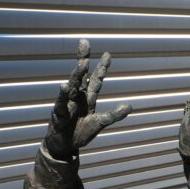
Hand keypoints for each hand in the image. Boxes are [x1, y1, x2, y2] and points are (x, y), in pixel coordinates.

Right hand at [44, 38, 131, 159]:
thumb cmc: (80, 132)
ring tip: (82, 64)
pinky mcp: (59, 114)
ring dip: (77, 75)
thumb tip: (129, 106)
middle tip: (85, 42)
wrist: (64, 145)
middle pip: (81, 76)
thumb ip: (113, 115)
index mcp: (87, 99)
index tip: (107, 54)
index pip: (95, 80)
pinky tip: (64, 86)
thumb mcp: (100, 123)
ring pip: (72, 86)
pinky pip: (62, 104)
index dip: (101, 68)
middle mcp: (77, 98)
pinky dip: (63, 96)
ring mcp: (67, 104)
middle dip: (83, 60)